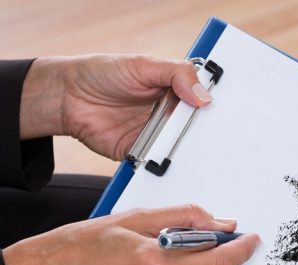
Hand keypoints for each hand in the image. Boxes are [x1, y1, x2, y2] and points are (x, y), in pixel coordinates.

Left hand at [20, 54, 210, 159]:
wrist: (68, 97)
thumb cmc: (103, 73)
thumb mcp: (144, 65)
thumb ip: (176, 74)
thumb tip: (203, 97)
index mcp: (175, 91)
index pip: (204, 102)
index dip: (216, 110)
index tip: (228, 116)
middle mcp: (169, 115)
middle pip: (197, 130)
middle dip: (207, 136)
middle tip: (219, 139)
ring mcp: (157, 135)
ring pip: (181, 149)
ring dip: (190, 154)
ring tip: (204, 156)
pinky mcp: (142, 154)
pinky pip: (159, 164)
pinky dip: (167, 167)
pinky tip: (178, 167)